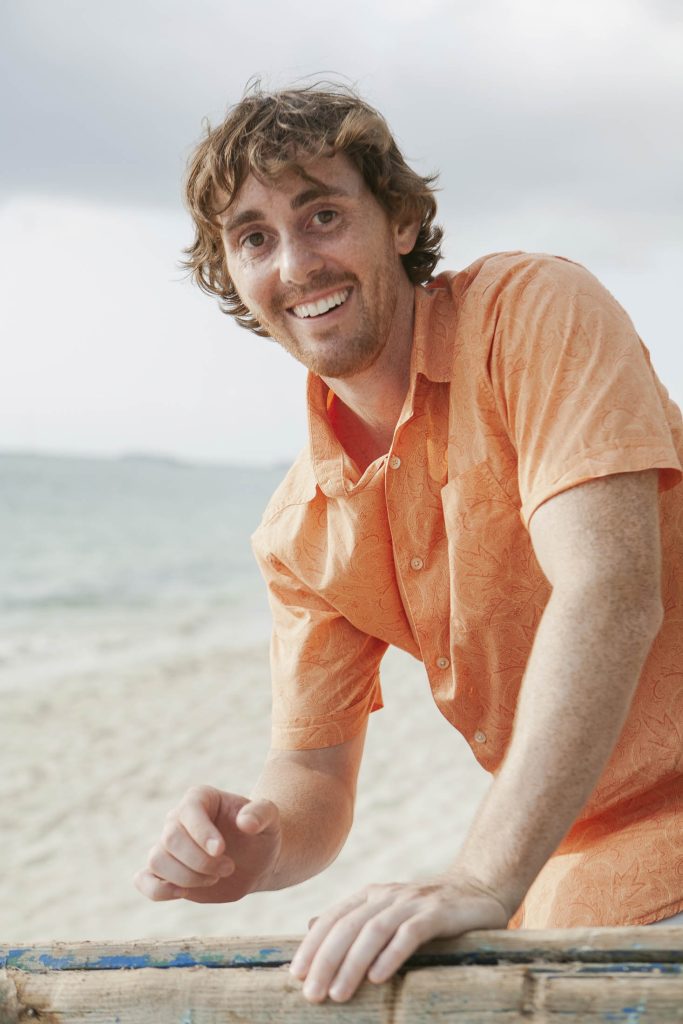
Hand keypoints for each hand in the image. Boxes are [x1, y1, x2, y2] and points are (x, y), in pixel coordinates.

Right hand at [133, 785, 280, 902]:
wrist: (257, 860)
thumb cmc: (262, 833)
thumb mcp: (271, 818)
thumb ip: (261, 813)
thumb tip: (245, 822)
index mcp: (200, 798)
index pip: (189, 810)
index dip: (201, 833)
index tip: (221, 850)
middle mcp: (178, 819)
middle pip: (170, 838)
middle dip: (200, 860)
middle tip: (228, 867)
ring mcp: (168, 846)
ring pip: (156, 860)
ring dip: (187, 877)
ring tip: (215, 878)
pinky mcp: (165, 873)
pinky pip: (144, 880)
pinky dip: (157, 890)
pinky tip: (182, 893)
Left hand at [289, 876, 508, 1002]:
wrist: (480, 890)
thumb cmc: (429, 911)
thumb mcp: (388, 913)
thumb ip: (354, 920)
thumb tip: (313, 927)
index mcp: (371, 895)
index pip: (334, 919)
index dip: (312, 946)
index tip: (296, 976)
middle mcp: (387, 895)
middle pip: (348, 926)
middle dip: (325, 960)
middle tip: (312, 995)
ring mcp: (412, 902)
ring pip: (374, 930)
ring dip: (352, 964)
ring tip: (338, 994)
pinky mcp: (438, 913)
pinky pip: (410, 934)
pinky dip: (391, 955)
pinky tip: (378, 978)